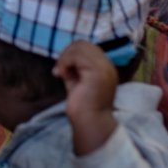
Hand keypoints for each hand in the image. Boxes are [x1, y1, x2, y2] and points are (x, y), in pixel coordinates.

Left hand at [53, 41, 118, 155]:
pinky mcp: (97, 72)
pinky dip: (65, 61)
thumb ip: (73, 69)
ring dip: (65, 58)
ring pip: (80, 47)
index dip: (71, 54)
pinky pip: (77, 56)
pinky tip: (61, 74)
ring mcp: (104, 68)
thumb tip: (64, 58)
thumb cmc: (82, 107)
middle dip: (67, 54)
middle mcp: (107, 65)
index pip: (88, 47)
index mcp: (104, 68)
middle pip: (83, 44)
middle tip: (59, 71)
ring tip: (61, 73)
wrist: (89, 123)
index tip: (62, 69)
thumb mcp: (76, 82)